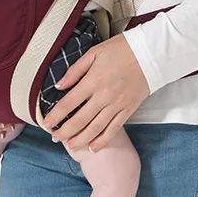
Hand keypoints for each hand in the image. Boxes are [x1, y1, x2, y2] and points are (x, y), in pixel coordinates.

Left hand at [42, 33, 149, 151]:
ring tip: (70, 146)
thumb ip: (75, 71)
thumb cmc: (121, 49)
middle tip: (55, 138)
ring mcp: (117, 105)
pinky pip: (113, 129)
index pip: (68, 103)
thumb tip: (58, 86)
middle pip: (80, 120)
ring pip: (96, 128)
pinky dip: (102, 140)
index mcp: (93, 81)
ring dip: (81, 139)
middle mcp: (104, 96)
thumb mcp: (94, 53)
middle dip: (65, 132)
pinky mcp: (128, 110)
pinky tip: (93, 147)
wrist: (151, 53)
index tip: (46, 123)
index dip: (56, 115)